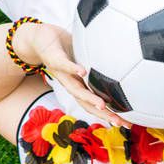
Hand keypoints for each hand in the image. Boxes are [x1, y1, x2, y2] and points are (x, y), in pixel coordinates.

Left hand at [15, 22, 129, 126]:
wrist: (35, 38)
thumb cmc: (64, 48)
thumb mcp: (84, 57)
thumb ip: (99, 64)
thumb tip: (124, 65)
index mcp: (80, 86)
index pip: (97, 104)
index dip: (111, 115)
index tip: (128, 124)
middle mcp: (71, 84)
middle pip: (87, 104)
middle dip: (104, 114)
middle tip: (120, 123)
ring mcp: (61, 73)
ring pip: (75, 90)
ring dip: (89, 98)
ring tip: (103, 105)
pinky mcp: (53, 58)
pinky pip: (63, 65)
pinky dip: (73, 69)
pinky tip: (83, 72)